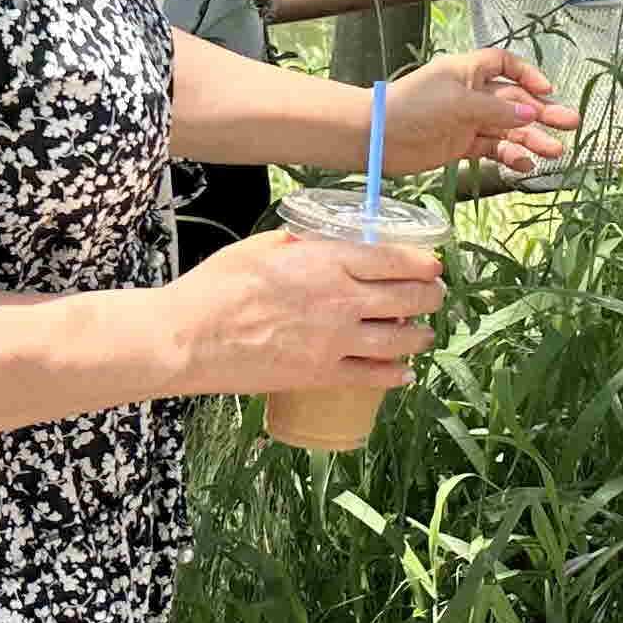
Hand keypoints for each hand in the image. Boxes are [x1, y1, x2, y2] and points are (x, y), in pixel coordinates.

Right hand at [165, 227, 444, 401]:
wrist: (188, 338)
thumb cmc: (217, 287)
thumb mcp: (263, 248)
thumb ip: (302, 245)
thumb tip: (320, 245)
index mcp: (329, 262)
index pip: (397, 259)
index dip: (423, 263)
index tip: (433, 266)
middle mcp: (342, 300)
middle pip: (409, 298)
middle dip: (430, 297)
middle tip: (434, 296)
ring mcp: (334, 342)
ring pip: (400, 339)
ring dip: (420, 336)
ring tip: (424, 334)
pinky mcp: (321, 375)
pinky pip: (373, 377)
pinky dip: (395, 375)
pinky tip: (404, 372)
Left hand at [382, 47, 577, 177]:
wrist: (377, 137)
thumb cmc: (413, 107)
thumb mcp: (458, 103)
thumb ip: (496, 109)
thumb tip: (530, 113)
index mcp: (468, 71)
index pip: (505, 64)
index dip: (528, 75)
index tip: (546, 91)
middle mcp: (470, 93)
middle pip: (514, 99)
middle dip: (541, 112)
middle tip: (570, 124)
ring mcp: (467, 120)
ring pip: (507, 128)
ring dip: (531, 138)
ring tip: (555, 152)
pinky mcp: (460, 145)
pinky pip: (492, 148)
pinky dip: (509, 156)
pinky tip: (525, 166)